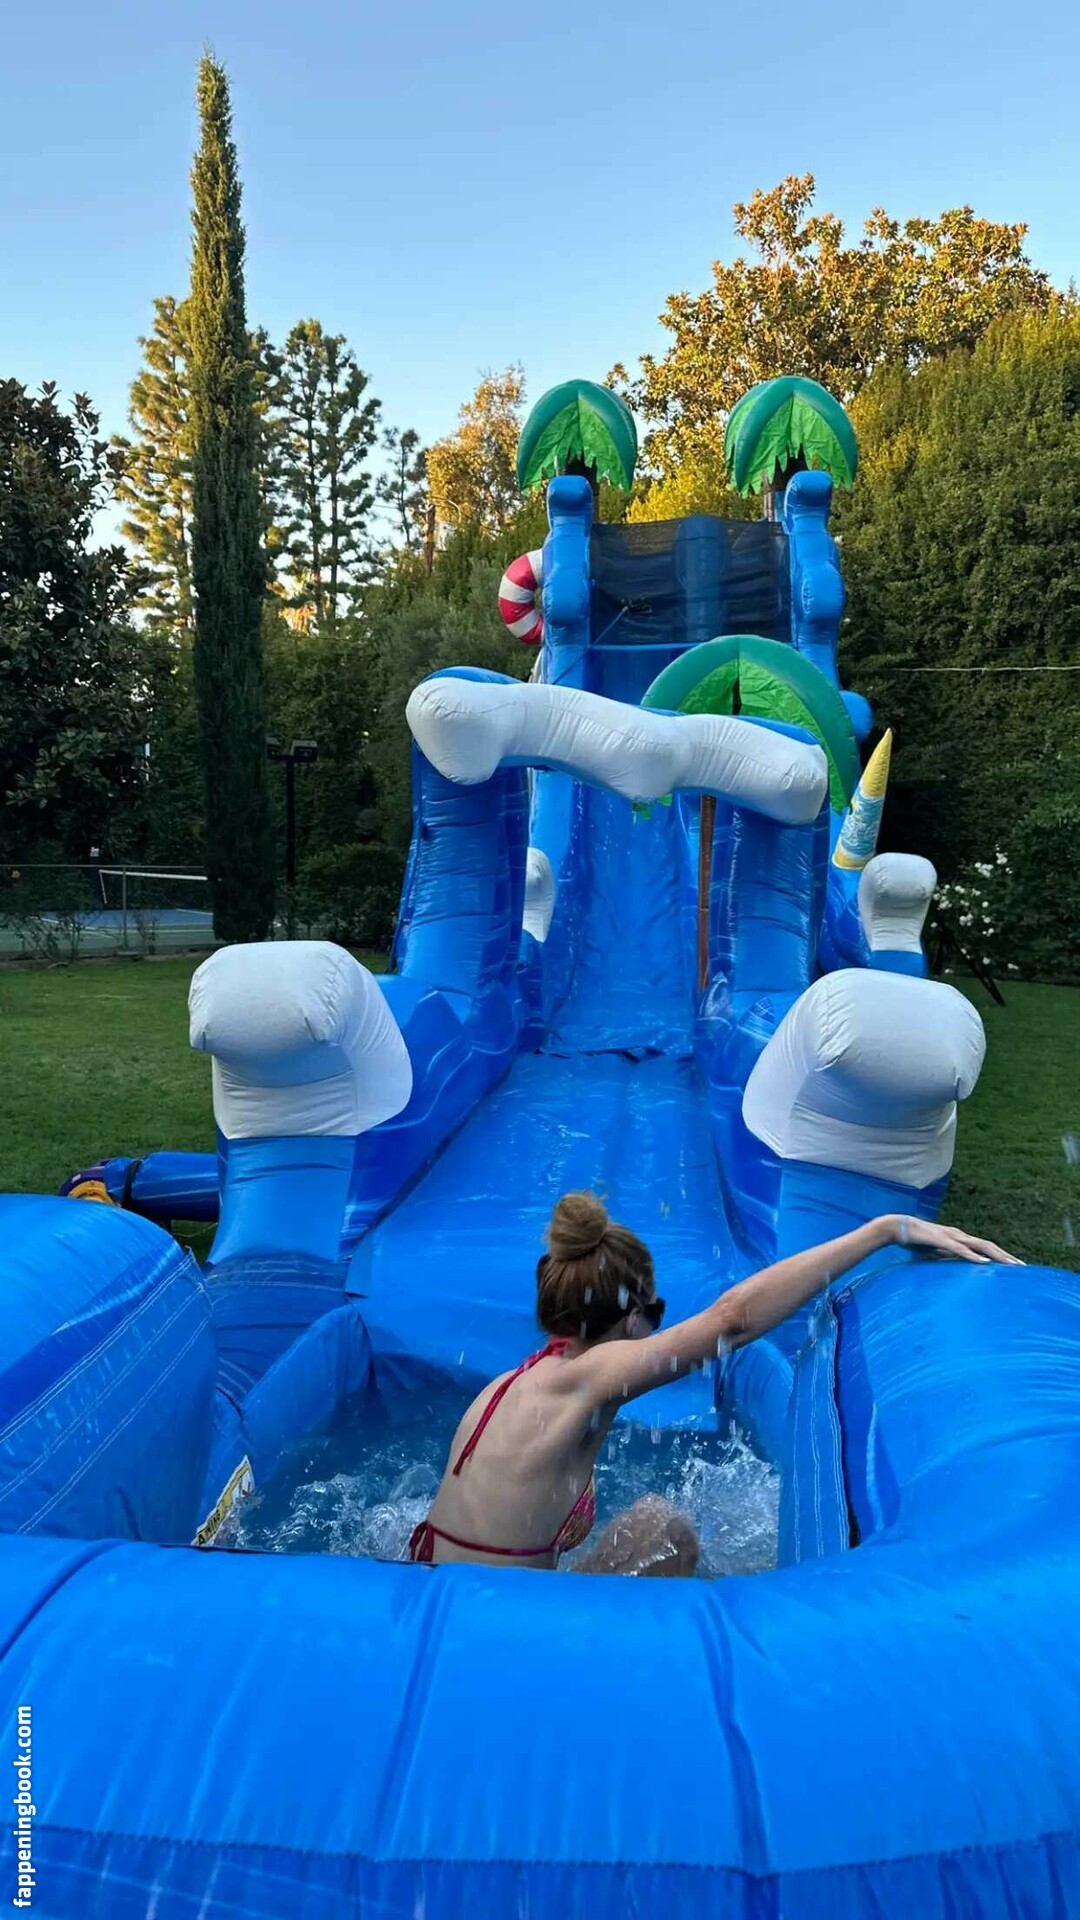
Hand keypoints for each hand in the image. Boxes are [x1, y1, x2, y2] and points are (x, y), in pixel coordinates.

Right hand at [886, 1216, 1023, 1264]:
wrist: (897, 1227)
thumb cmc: (915, 1240)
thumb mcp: (935, 1252)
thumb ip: (946, 1257)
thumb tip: (955, 1267)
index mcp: (959, 1239)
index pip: (985, 1249)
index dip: (1001, 1257)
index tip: (1015, 1268)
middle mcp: (959, 1236)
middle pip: (989, 1247)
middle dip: (1007, 1257)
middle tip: (1023, 1269)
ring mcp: (952, 1237)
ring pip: (980, 1246)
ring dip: (997, 1256)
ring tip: (1011, 1266)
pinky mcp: (941, 1240)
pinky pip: (960, 1249)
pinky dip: (974, 1257)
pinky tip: (984, 1264)